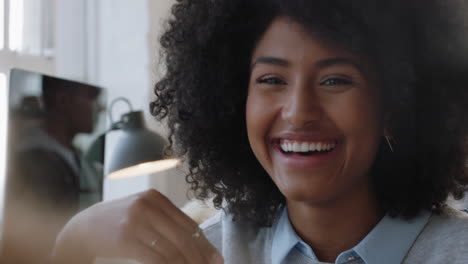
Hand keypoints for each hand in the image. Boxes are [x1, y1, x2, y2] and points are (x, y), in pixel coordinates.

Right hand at [51, 189, 222, 263]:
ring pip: (172, 249)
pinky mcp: (126, 237)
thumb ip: (165, 221)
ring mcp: (136, 220)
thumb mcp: (142, 212)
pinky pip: (156, 258)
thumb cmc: (116, 222)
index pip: (189, 224)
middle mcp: (148, 205)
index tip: (216, 259)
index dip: (205, 244)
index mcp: (156, 197)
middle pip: (183, 237)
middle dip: (199, 258)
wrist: (82, 228)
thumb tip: (196, 242)